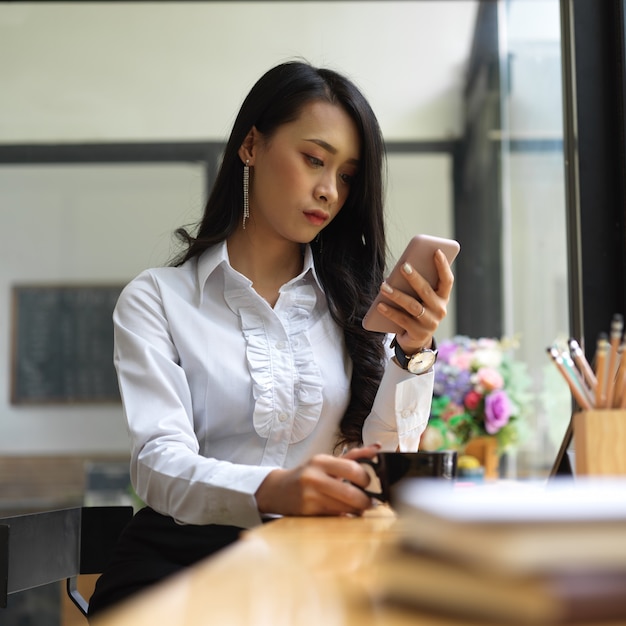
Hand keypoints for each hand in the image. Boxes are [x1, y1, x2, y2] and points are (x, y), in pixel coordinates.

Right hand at [255, 444, 380, 516]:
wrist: (277, 490)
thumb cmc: (307, 475)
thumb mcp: (326, 462)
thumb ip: (353, 456)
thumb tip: (377, 448)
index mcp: (321, 461)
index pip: (354, 469)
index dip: (367, 480)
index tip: (369, 484)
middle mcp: (314, 477)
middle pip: (352, 493)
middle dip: (366, 501)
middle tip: (370, 502)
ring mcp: (310, 496)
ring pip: (345, 508)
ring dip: (357, 511)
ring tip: (358, 508)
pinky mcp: (308, 512)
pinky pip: (336, 517)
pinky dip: (345, 517)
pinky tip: (345, 514)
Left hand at [375, 248, 453, 352]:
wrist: (416, 340)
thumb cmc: (418, 311)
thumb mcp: (420, 298)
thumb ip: (416, 285)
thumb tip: (400, 271)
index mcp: (443, 298)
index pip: (447, 281)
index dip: (443, 266)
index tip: (436, 252)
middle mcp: (440, 310)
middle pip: (426, 291)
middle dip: (414, 278)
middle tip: (403, 266)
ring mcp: (430, 323)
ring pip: (412, 306)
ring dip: (397, 295)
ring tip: (383, 286)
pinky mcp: (418, 333)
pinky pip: (402, 320)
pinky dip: (390, 311)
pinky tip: (380, 304)